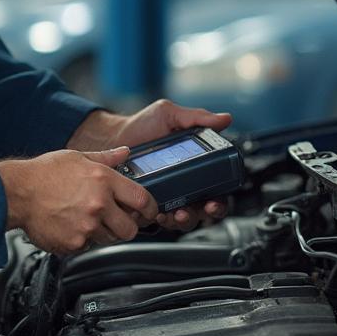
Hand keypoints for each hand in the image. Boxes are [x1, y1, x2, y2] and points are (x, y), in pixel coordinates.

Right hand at [0, 147, 159, 254]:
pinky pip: (87, 246)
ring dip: (102, 232)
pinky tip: (69, 224)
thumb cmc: (44, 173)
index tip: (148, 212)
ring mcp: (87, 226)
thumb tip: (125, 152)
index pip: (143, 200)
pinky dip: (81, 239)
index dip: (150, 209)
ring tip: (84, 218)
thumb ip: (106, 158)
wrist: (17, 192)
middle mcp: (99, 204)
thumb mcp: (77, 157)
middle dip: (126, 226)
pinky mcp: (74, 243)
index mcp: (104, 180)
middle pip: (130, 228)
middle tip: (115, 220)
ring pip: (109, 239)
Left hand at [67, 99, 233, 232]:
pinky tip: (154, 212)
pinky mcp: (146, 204)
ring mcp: (165, 197)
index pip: (216, 191)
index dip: (220, 201)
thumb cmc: (142, 126)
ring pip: (181, 220)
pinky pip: (156, 220)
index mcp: (195, 167)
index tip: (213, 201)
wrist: (112, 136)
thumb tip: (224, 119)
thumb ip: (196, 118)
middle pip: (202, 210)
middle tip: (196, 209)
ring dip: (181, 220)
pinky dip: (157, 219)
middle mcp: (184, 185)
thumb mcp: (170, 116)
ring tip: (174, 213)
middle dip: (202, 214)